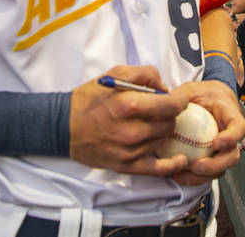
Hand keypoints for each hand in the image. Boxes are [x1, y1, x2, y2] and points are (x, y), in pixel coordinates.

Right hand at [69, 65, 187, 176]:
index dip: (179, 100)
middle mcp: (131, 130)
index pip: (171, 105)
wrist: (63, 126)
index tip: (177, 99)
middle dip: (169, 114)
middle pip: (170, 123)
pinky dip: (171, 165)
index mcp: (129, 105)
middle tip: (159, 110)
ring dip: (162, 131)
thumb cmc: (89, 99)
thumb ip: (145, 74)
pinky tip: (180, 160)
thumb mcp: (115, 74)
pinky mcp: (125, 165)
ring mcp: (129, 151)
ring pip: (163, 140)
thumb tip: (165, 88)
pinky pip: (157, 169)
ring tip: (152, 124)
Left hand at [168, 79, 244, 184]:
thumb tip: (164, 103)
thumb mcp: (192, 90)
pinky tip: (177, 175)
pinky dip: (194, 177)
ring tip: (183, 175)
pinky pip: (208, 172)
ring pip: (221, 168)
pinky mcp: (213, 158)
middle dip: (216, 165)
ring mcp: (223, 149)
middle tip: (197, 166)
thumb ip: (181, 95)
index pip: (239, 127)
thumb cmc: (203, 94)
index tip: (216, 143)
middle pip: (232, 155)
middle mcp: (231, 135)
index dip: (231, 137)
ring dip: (204, 176)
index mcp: (230, 115)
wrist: (210, 100)